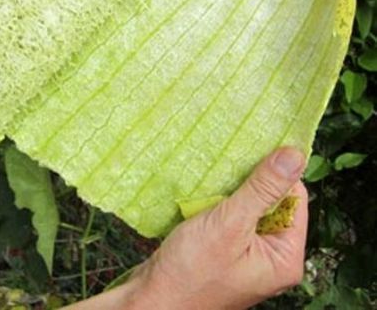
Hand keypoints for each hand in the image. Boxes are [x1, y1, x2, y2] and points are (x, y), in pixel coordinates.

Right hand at [67, 147, 306, 308]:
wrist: (153, 300)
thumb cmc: (190, 270)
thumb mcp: (229, 223)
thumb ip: (262, 189)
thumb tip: (293, 155)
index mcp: (285, 257)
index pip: (295, 199)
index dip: (275, 173)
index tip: (252, 153)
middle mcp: (272, 258)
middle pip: (273, 203)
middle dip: (250, 184)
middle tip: (228, 169)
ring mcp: (249, 257)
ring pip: (249, 209)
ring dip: (231, 193)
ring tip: (213, 184)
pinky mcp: (226, 253)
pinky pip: (231, 219)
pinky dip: (218, 205)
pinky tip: (203, 199)